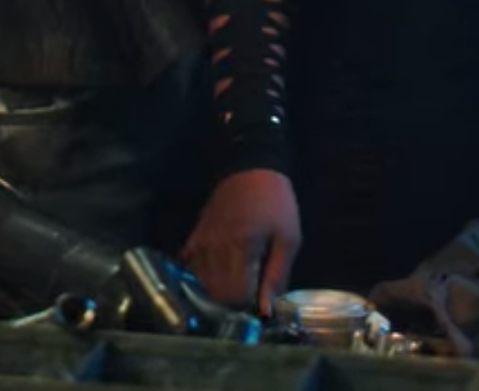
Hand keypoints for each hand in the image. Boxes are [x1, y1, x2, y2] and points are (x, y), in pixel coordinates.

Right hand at [183, 169, 301, 313]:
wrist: (251, 168)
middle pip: (215, 293)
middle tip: (249, 297)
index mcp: (241, 248)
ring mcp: (201, 242)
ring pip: (200, 283)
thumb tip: (265, 310)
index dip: (248, 306)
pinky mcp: (195, 236)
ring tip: (235, 288)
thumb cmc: (276, 204)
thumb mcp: (288, 239)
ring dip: (217, 293)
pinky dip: (200, 278)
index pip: (235, 295)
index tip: (260, 303)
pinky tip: (215, 277)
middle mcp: (215, 248)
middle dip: (232, 304)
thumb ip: (276, 276)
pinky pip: (189, 266)